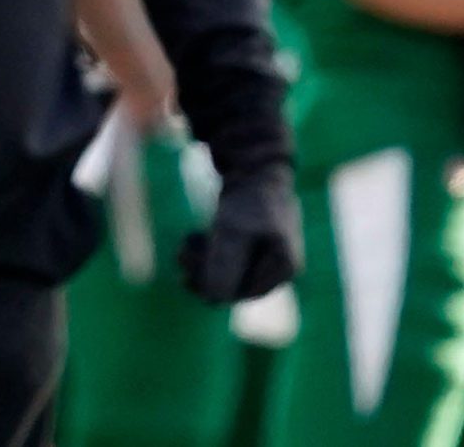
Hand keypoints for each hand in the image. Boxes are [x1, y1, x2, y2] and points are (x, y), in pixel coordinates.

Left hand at [179, 164, 300, 303]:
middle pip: (236, 283)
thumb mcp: (231, 231)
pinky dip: (211, 250)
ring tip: (184, 246)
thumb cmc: (247, 199)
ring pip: (231, 270)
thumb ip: (224, 265)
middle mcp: (282, 266)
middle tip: (180, 256)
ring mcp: (272, 254)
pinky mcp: (258, 242)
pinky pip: (231, 257)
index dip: (210, 284)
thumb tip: (213, 300)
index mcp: (284, 268)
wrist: (256, 163)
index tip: (184, 266)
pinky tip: (195, 238)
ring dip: (204, 261)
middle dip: (205, 272)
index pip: (241, 292)